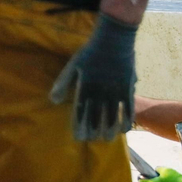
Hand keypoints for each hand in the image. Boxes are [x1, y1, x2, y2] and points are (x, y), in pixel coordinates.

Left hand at [49, 13, 138, 141]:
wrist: (114, 40)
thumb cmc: (90, 52)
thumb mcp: (73, 66)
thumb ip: (62, 83)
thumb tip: (53, 101)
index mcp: (86, 87)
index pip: (81, 111)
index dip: (80, 125)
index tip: (78, 137)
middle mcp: (101, 92)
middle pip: (97, 116)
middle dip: (93, 131)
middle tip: (91, 141)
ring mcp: (116, 91)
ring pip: (112, 115)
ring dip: (109, 129)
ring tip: (106, 139)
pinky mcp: (127, 88)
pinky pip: (129, 108)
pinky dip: (126, 120)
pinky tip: (124, 130)